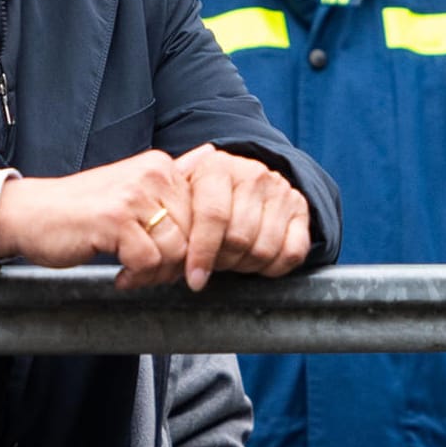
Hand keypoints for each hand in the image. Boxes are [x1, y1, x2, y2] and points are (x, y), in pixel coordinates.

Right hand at [0, 150, 192, 289]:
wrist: (30, 213)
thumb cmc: (84, 209)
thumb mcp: (132, 187)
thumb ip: (172, 177)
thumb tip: (211, 153)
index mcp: (161, 166)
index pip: (204, 215)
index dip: (192, 246)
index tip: (171, 260)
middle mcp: (152, 174)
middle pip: (193, 235)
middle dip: (175, 264)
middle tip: (148, 272)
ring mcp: (133, 196)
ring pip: (175, 251)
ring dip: (156, 274)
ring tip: (134, 273)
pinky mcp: (114, 220)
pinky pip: (148, 261)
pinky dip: (137, 277)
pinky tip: (120, 275)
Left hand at [174, 143, 312, 290]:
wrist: (244, 180)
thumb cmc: (202, 196)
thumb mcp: (181, 195)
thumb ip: (164, 216)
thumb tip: (144, 251)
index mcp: (217, 167)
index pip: (213, 216)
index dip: (202, 253)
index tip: (194, 279)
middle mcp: (252, 173)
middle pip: (239, 237)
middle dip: (223, 262)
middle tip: (213, 264)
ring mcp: (280, 189)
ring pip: (264, 248)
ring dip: (246, 266)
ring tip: (232, 260)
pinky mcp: (301, 207)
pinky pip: (292, 252)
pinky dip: (274, 268)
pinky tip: (257, 262)